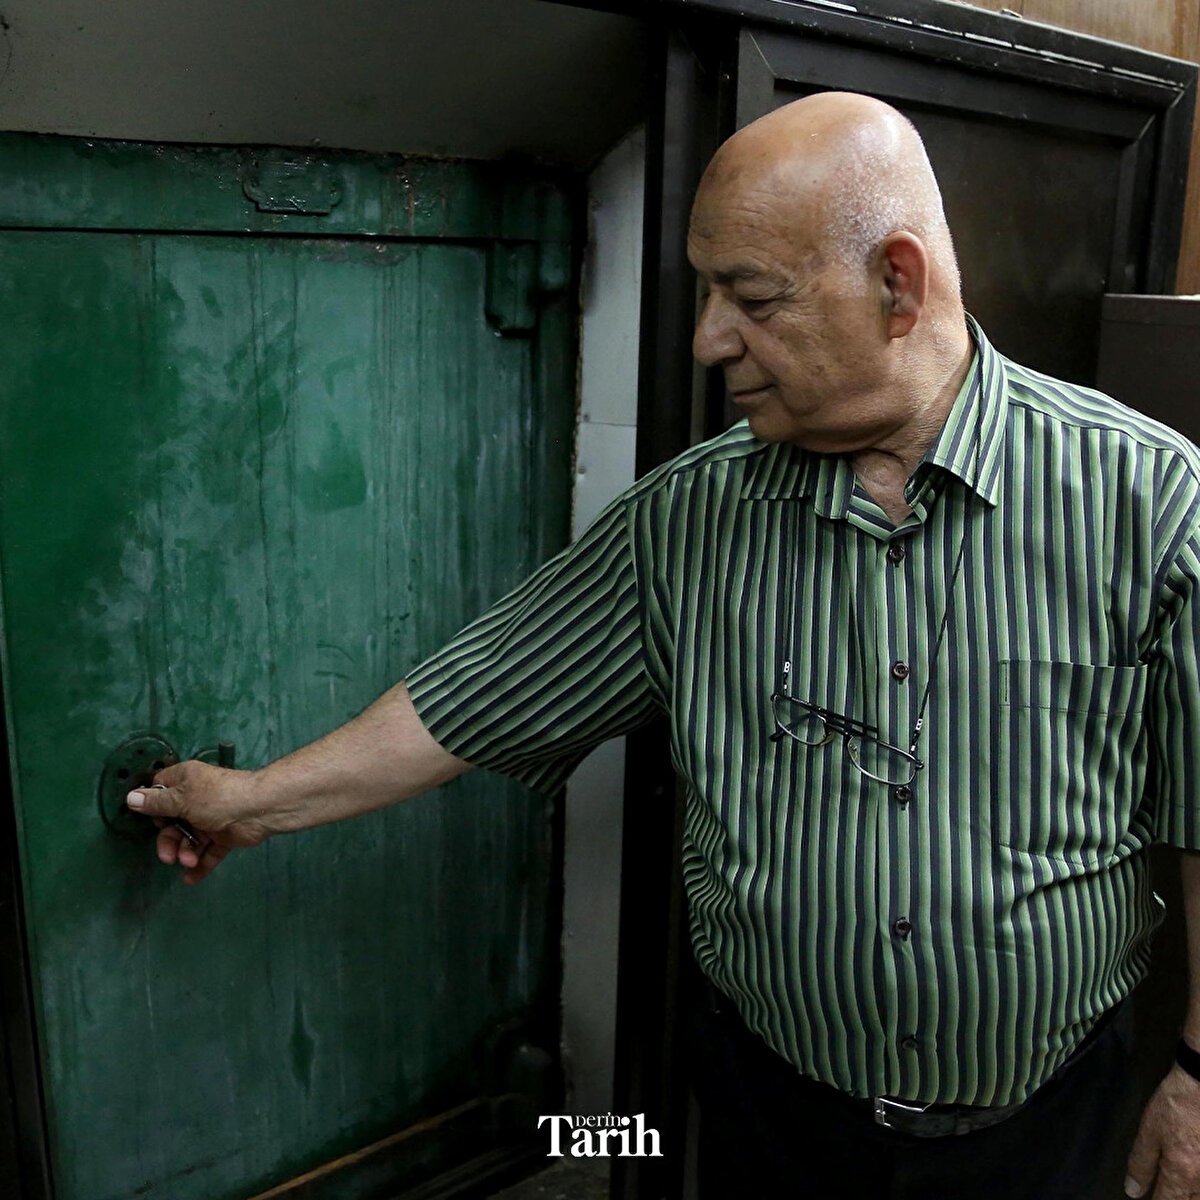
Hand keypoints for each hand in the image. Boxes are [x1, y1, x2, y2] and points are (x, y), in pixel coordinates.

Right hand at [126, 761, 271, 885]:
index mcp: (185, 781)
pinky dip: (201, 865)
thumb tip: (130, 798)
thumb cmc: (216, 798)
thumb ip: (157, 803)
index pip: (161, 790)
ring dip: (185, 853)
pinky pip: (209, 851)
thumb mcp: (181, 799)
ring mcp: (210, 818)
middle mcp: (196, 799)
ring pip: (189, 839)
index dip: (153, 805)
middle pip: (172, 822)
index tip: (151, 819)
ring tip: (188, 861)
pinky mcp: (224, 835)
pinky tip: (191, 879)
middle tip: (167, 857)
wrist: (259, 809)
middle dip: (168, 841)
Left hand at [1126, 1064, 1199, 1197]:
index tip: (1148, 1198)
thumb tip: (1132, 1189)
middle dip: (1176, 1199)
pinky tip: (1195, 1177)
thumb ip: (1141, 1163)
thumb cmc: (1178, 1103)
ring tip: (1180, 1187)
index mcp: (1181, 1172)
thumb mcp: (1149, 1130)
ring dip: (1191, 1194)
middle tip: (1166, 1190)